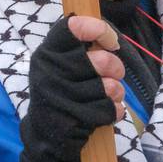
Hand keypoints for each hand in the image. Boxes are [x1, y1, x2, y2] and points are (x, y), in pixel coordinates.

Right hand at [15, 15, 124, 161]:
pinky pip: (112, 108)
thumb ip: (79, 48)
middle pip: (104, 60)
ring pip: (111, 86)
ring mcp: (63, 96)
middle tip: (113, 74)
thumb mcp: (58, 65)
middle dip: (116, 68)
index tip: (111, 42)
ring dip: (115, 92)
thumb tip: (110, 37)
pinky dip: (114, 111)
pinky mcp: (76, 118)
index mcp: (47, 54)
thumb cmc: (60, 92)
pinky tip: (104, 112)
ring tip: (105, 95)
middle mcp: (52, 72)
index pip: (74, 27)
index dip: (100, 30)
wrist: (46, 134)